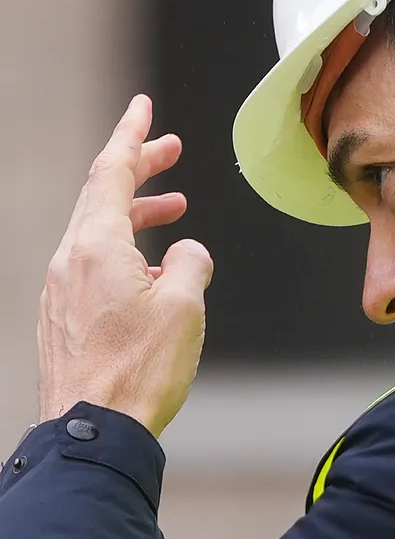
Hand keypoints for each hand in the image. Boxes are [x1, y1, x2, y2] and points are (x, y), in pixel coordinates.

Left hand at [38, 95, 212, 437]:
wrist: (94, 432)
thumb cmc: (139, 370)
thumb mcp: (185, 305)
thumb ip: (190, 262)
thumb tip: (185, 253)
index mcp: (97, 247)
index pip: (111, 171)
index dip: (132, 134)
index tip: (142, 106)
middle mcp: (70, 260)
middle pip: (100, 194)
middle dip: (138, 166)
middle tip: (170, 149)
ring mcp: (60, 290)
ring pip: (97, 229)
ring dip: (135, 211)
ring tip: (173, 209)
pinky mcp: (62, 316)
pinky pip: (91, 263)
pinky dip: (123, 247)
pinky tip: (151, 268)